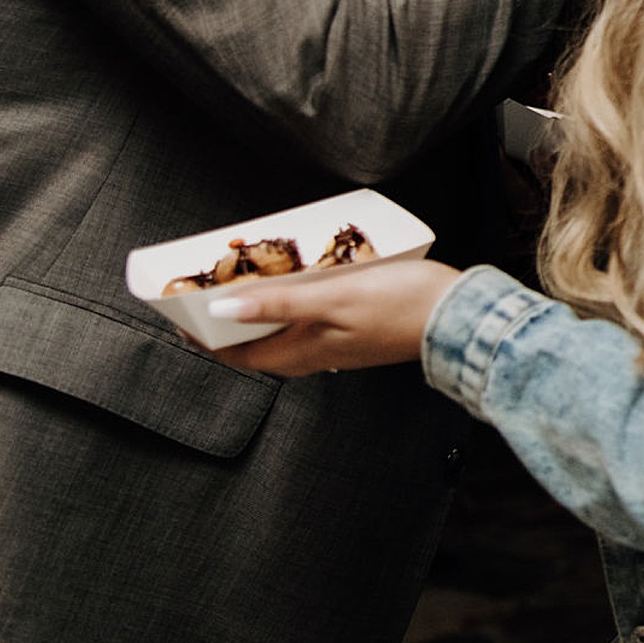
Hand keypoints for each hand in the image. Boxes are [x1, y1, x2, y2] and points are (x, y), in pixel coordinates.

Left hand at [183, 253, 465, 376]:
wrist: (463, 319)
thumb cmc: (403, 306)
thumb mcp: (332, 299)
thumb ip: (278, 305)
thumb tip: (225, 310)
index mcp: (304, 351)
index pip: (239, 356)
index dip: (205, 340)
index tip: (180, 321)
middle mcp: (316, 354)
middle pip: (257, 345)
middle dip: (227, 325)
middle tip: (204, 297)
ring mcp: (337, 344)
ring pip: (283, 334)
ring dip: (258, 314)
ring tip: (242, 287)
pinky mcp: (355, 331)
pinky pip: (308, 323)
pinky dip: (291, 307)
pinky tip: (296, 286)